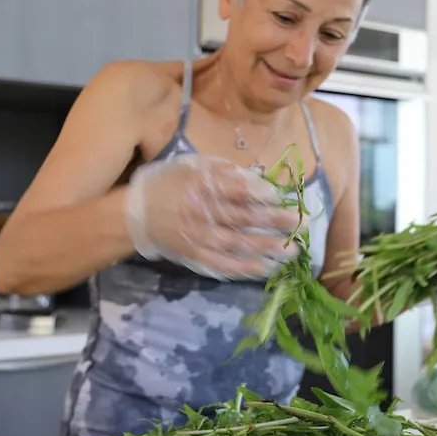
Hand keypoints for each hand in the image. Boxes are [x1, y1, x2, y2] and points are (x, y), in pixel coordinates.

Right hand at [125, 154, 302, 279]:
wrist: (135, 216)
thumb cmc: (167, 185)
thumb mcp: (189, 166)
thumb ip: (220, 170)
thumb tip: (254, 178)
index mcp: (200, 186)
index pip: (235, 190)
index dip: (260, 194)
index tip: (280, 196)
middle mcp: (201, 213)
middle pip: (243, 217)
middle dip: (274, 221)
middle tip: (301, 224)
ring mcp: (198, 237)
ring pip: (238, 243)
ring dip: (267, 247)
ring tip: (292, 250)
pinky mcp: (196, 256)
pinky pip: (224, 264)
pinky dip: (246, 268)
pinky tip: (267, 269)